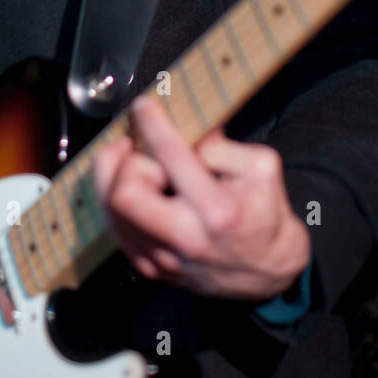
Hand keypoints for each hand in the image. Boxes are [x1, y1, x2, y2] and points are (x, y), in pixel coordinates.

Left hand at [91, 94, 310, 301]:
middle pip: (124, 193)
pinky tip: (136, 188)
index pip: (170, 156)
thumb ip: (221, 143)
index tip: (143, 106)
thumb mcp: (260, 168)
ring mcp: (164, 258)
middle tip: (137, 150)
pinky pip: (115, 228)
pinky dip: (116, 201)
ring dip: (116, 179)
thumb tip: (188, 123)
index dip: (151, 122)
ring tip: (136, 165)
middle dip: (125, 162)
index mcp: (217, 210)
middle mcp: (186, 238)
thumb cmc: (264, 214)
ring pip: (111, 211)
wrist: (266, 271)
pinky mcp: (151, 268)